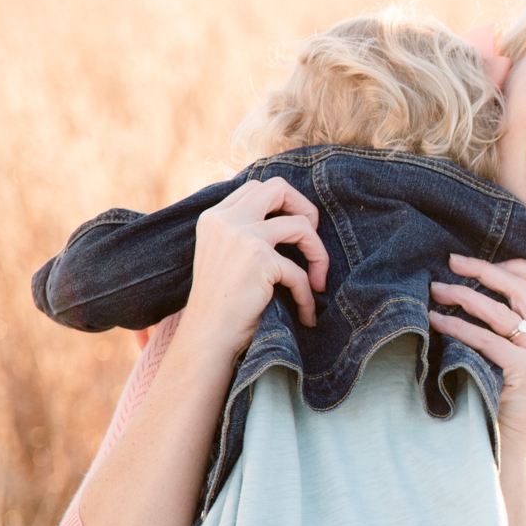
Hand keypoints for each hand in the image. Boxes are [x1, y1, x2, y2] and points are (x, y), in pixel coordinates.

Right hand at [178, 177, 329, 357]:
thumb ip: (246, 232)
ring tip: (317, 282)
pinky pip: (300, 273)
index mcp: (215, 216)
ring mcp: (241, 235)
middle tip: (312, 244)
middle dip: (307, 211)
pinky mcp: (259, 259)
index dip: (286, 204)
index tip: (295, 233)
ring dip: (318, 255)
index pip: (259, 188)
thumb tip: (293, 218)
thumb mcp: (225, 255)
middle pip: (279, 188)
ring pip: (301, 225)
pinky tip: (306, 314)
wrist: (206, 337)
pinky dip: (308, 295)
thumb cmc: (222, 303)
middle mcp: (226, 220)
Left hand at [429, 255, 525, 458]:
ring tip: (436, 290)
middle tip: (452, 262)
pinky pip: (487, 338)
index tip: (484, 263)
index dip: (517, 265)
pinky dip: (457, 326)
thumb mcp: (521, 363)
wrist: (516, 450)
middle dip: (483, 270)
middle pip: (521, 287)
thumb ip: (515, 332)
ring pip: (500, 310)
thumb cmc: (508, 405)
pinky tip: (437, 322)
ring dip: (463, 295)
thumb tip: (476, 292)